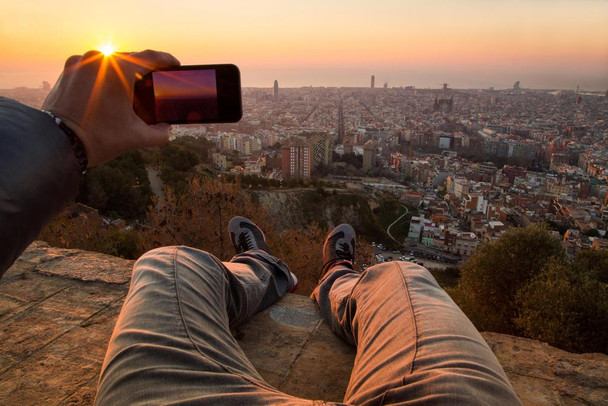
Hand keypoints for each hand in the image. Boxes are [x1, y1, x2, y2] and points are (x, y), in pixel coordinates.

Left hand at [42, 50, 179, 166]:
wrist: (57, 143)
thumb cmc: (98, 138)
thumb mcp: (135, 137)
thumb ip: (159, 134)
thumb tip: (166, 130)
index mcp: (119, 68)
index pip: (151, 57)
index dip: (167, 60)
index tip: (174, 65)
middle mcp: (99, 59)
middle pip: (130, 59)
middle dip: (144, 70)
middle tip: (155, 83)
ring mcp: (80, 63)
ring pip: (110, 63)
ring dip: (123, 74)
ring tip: (131, 90)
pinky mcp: (68, 71)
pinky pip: (93, 69)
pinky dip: (104, 78)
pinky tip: (109, 94)